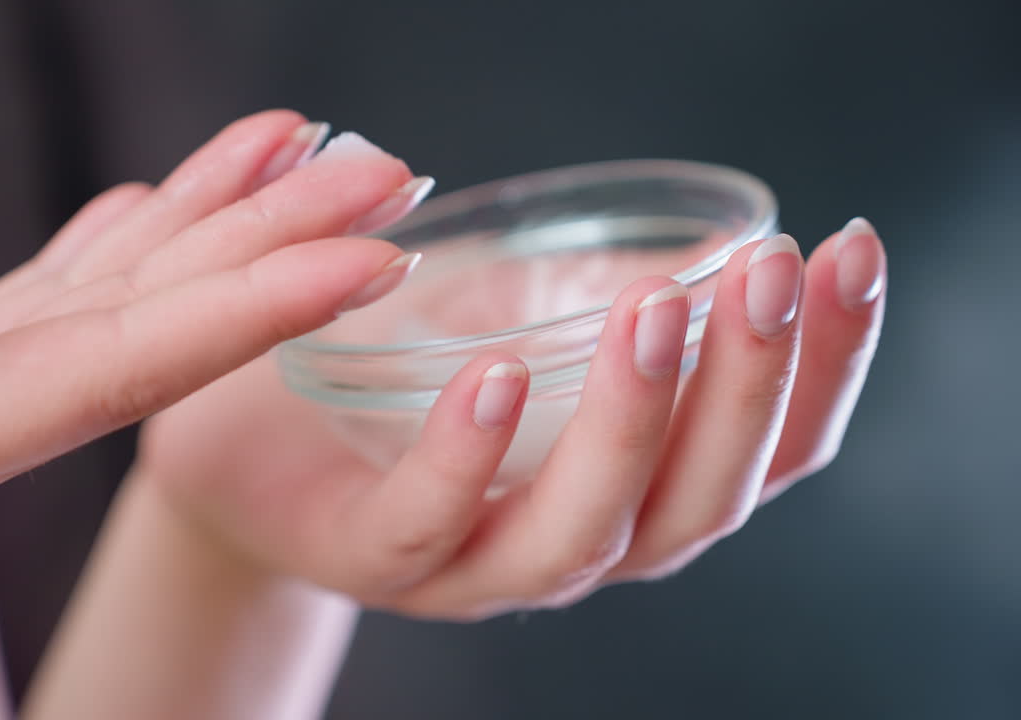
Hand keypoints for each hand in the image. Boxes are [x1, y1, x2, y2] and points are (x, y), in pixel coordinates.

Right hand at [0, 106, 426, 597]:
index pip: (113, 371)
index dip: (249, 308)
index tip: (370, 253)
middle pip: (145, 340)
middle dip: (277, 253)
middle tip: (393, 173)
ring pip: (102, 317)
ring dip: (209, 234)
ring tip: (303, 154)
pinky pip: (34, 323)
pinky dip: (105, 261)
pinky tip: (156, 214)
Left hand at [140, 219, 885, 619]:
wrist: (258, 439)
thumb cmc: (405, 368)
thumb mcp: (525, 312)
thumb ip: (610, 290)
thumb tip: (715, 236)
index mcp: (633, 488)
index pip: (766, 451)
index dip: (826, 362)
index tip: (850, 252)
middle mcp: (578, 542)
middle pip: (700, 502)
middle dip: (750, 389)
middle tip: (770, 273)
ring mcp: (477, 565)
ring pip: (585, 530)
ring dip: (635, 420)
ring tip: (658, 310)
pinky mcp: (376, 557)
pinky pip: (431, 523)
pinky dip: (471, 454)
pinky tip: (501, 370)